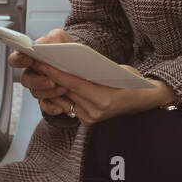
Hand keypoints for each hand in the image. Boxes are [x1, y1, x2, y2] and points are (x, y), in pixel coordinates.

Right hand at [9, 28, 74, 116]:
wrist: (81, 64)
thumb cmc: (67, 49)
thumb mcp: (62, 38)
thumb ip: (54, 37)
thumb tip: (47, 43)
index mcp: (31, 57)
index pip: (16, 59)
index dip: (19, 60)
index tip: (28, 60)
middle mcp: (32, 72)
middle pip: (25, 79)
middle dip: (37, 81)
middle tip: (51, 80)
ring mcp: (39, 86)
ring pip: (35, 92)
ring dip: (49, 92)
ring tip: (64, 88)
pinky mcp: (47, 99)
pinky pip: (45, 106)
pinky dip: (52, 107)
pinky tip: (61, 107)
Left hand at [29, 60, 175, 125]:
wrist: (144, 101)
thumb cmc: (133, 83)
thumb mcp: (118, 70)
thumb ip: (95, 70)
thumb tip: (71, 62)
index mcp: (104, 99)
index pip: (73, 83)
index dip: (56, 72)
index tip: (42, 62)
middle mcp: (96, 111)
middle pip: (66, 91)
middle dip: (51, 76)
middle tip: (37, 62)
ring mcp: (91, 118)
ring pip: (65, 99)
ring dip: (52, 85)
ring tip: (42, 70)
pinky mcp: (87, 120)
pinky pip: (69, 105)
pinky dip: (61, 94)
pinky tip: (54, 83)